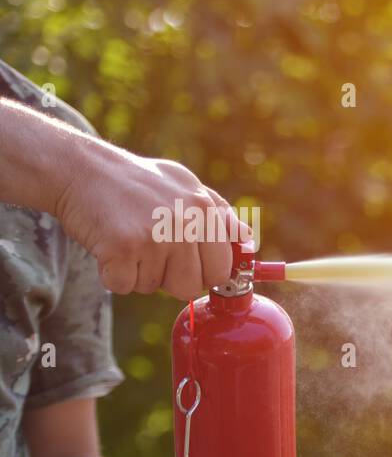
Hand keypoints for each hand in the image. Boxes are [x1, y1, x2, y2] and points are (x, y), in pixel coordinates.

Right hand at [54, 137, 251, 298]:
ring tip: (128, 241)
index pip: (222, 269)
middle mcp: (187, 222)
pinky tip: (108, 246)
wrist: (80, 169)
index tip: (185, 265)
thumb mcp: (185, 185)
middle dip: (171, 279)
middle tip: (150, 251)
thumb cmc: (135, 182)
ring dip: (139, 273)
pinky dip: (113, 274)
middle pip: (191, 286)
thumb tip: (247, 239)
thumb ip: (218, 213)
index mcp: (206, 209)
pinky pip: (125, 286)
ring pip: (155, 287)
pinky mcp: (124, 247)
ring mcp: (157, 236)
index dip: (202, 273)